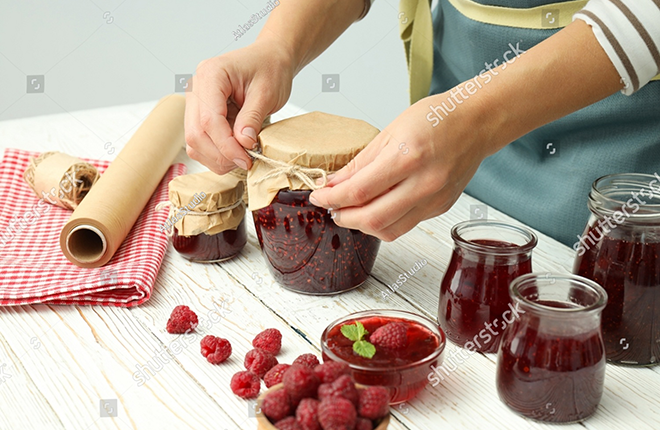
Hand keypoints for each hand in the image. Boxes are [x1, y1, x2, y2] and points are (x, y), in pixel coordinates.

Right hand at [184, 40, 294, 173]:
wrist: (270, 59)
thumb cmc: (270, 69)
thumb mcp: (267, 93)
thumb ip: (252, 118)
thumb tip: (243, 144)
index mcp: (211, 74)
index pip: (209, 120)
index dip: (226, 145)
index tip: (246, 159)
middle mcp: (196, 87)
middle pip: (196, 133)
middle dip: (221, 155)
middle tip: (246, 161)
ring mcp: (195, 102)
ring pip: (194, 142)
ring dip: (217, 157)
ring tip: (242, 157)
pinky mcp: (199, 114)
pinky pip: (200, 142)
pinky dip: (216, 153)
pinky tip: (236, 152)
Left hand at [309, 94, 488, 240]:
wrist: (476, 123)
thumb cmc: (436, 119)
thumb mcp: (390, 132)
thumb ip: (359, 163)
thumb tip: (332, 184)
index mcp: (407, 157)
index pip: (358, 191)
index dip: (331, 198)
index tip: (318, 196)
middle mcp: (423, 183)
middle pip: (372, 219)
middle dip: (343, 217)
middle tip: (331, 208)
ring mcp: (434, 200)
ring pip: (388, 231)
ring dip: (362, 226)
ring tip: (350, 211)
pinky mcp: (440, 208)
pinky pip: (405, 226)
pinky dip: (384, 222)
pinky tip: (376, 208)